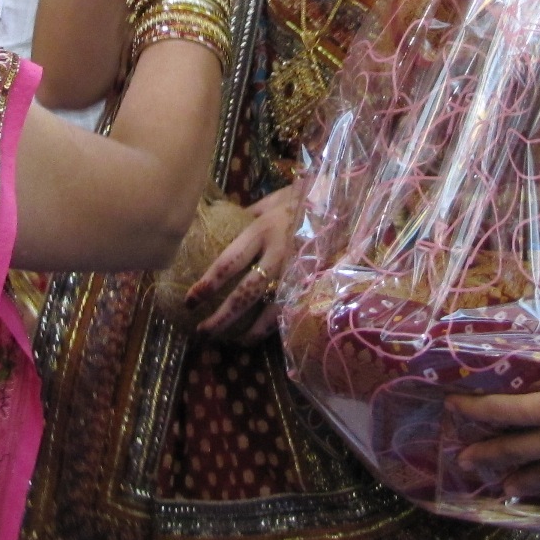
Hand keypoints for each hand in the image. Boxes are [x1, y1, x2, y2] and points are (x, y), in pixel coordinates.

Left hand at [185, 185, 303, 341]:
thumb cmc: (306, 197)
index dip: (207, 285)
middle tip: (202, 331)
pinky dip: (277, 327)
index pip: (228, 264)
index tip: (190, 301)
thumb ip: (249, 215)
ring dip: (249, 332)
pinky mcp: (316, 284)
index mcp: (263, 231)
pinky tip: (263, 336)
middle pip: (245, 295)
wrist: (348, 201)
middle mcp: (279, 256)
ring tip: (232, 343)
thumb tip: (222, 222)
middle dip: (222, 318)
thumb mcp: (273, 201)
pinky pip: (293, 311)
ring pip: (270, 312)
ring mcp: (299, 273)